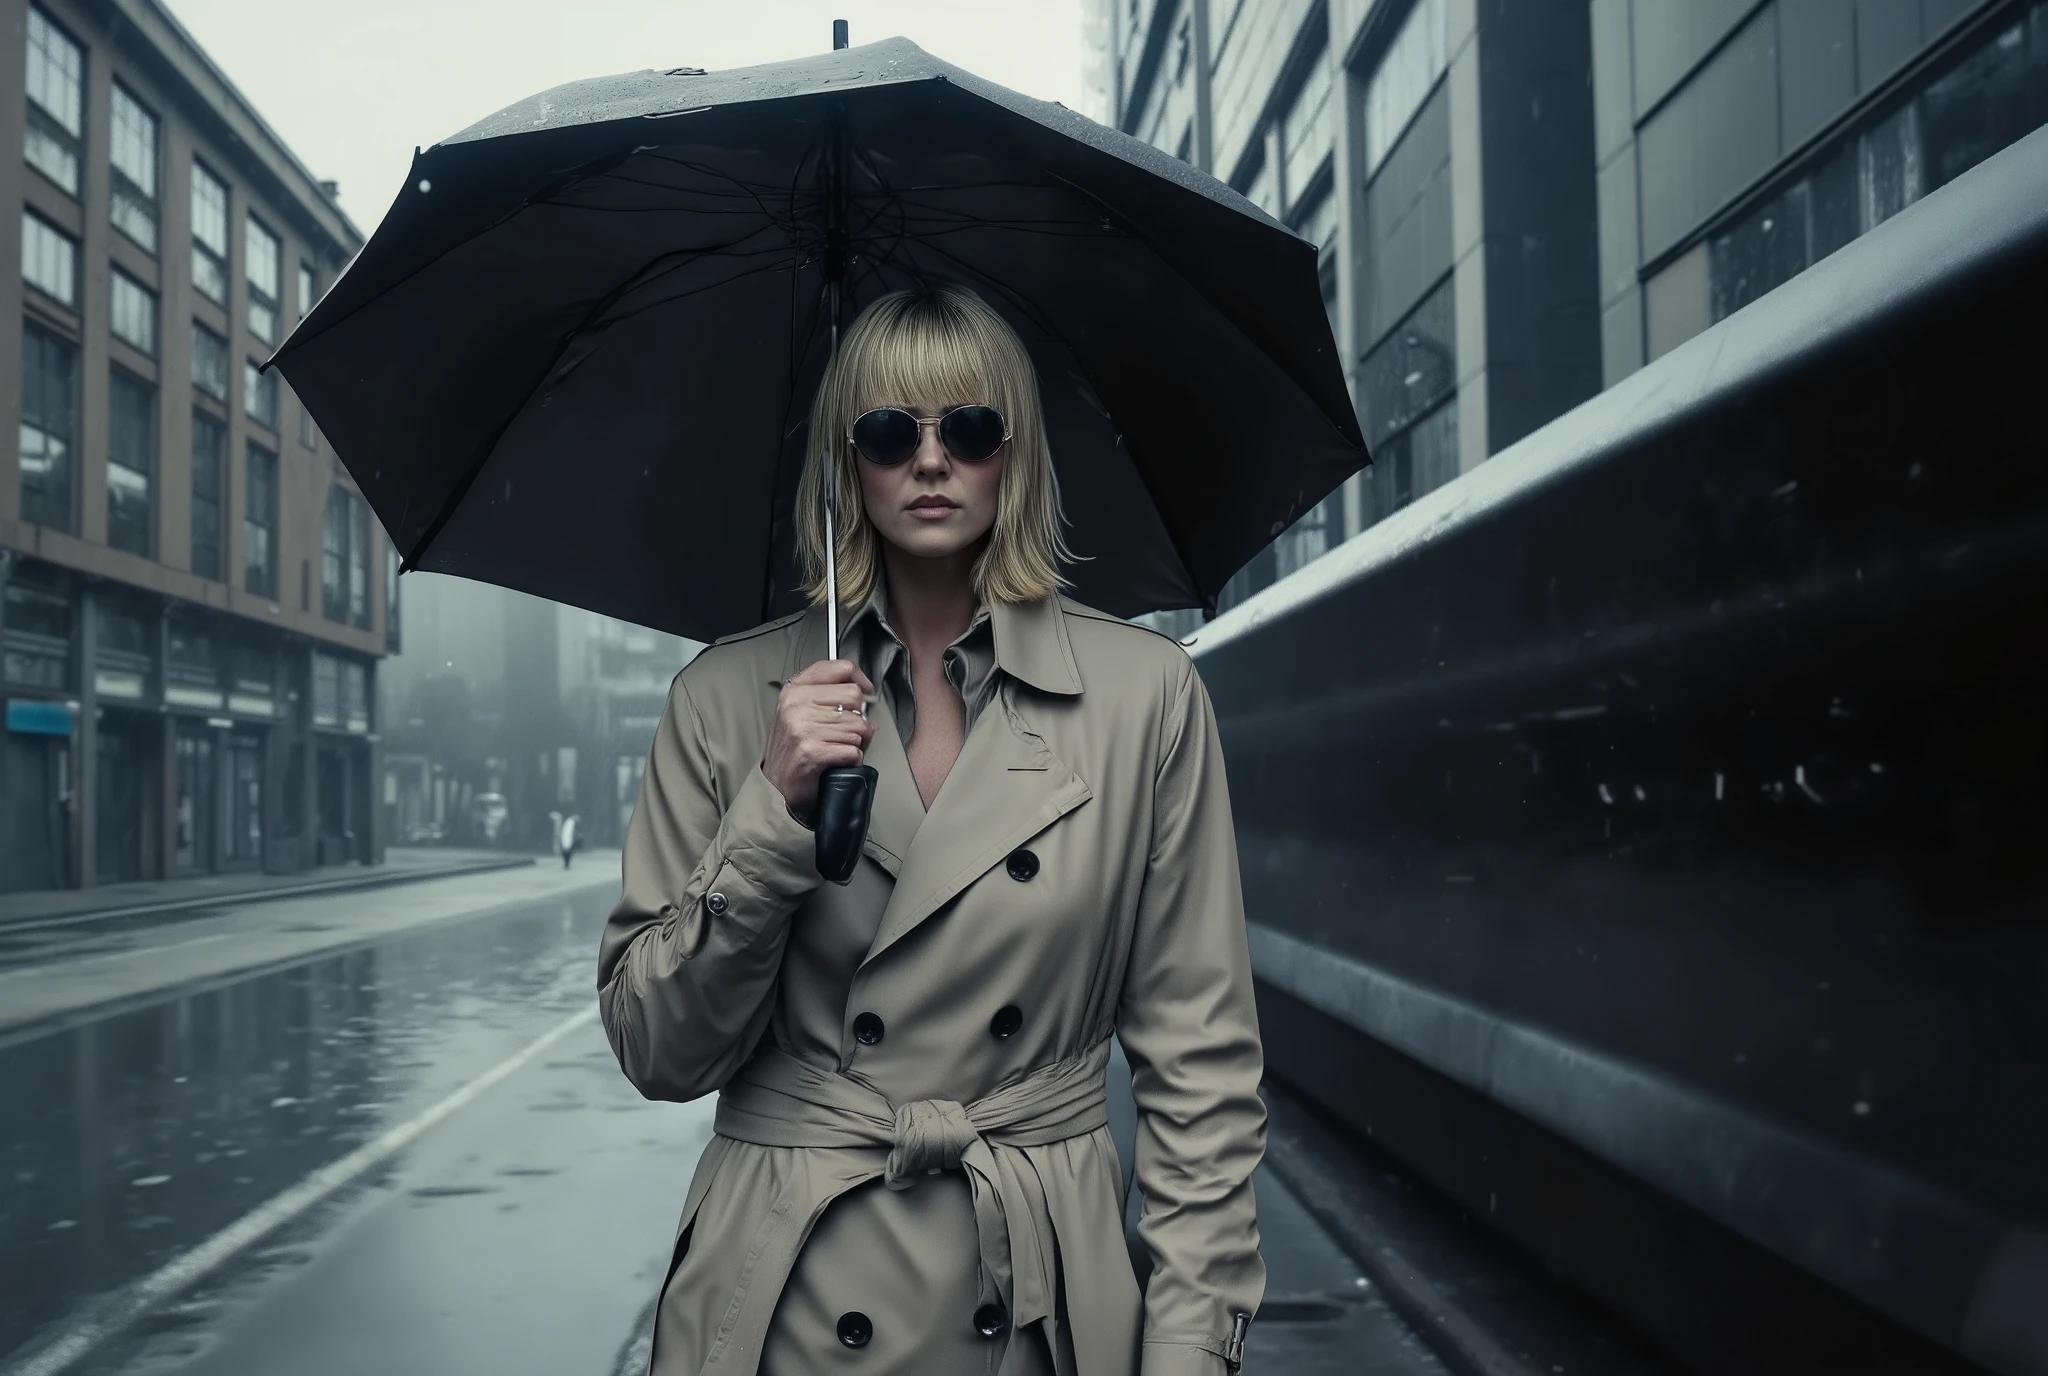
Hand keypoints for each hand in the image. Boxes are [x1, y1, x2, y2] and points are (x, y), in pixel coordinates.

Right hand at [763, 658, 876, 821]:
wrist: (776, 786)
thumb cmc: (793, 750)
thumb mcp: (804, 714)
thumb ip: (834, 700)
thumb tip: (868, 703)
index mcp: (795, 689)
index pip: (842, 668)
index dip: (860, 681)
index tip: (864, 693)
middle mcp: (796, 704)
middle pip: (854, 696)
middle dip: (857, 718)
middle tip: (844, 732)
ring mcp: (802, 727)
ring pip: (858, 726)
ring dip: (855, 742)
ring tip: (835, 749)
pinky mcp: (811, 751)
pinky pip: (853, 750)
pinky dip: (852, 759)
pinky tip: (836, 761)